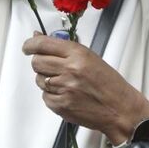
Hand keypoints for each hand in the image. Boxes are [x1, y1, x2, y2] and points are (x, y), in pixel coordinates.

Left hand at [22, 32, 148, 144]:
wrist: (119, 108)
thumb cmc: (109, 83)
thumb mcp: (90, 57)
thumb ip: (64, 48)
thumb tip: (39, 39)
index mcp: (78, 54)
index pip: (43, 44)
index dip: (31, 44)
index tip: (28, 46)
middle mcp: (69, 70)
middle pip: (37, 62)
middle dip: (40, 62)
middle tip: (48, 64)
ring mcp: (64, 89)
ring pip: (39, 79)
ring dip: (47, 79)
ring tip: (64, 81)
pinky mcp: (61, 105)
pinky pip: (45, 96)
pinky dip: (52, 94)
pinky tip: (66, 94)